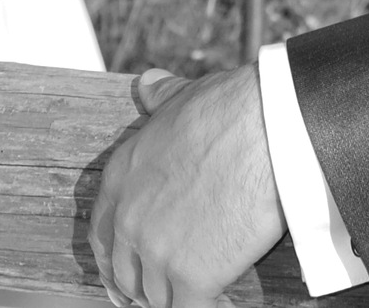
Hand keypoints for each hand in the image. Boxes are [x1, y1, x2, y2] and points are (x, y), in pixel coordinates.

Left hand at [91, 64, 284, 307]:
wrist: (267, 130)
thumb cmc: (232, 108)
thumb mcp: (184, 98)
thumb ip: (161, 98)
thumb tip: (149, 83)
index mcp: (121, 177)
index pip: (101, 233)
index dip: (111, 259)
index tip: (121, 276)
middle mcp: (130, 219)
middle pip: (126, 272)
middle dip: (140, 287)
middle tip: (158, 295)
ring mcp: (158, 252)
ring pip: (156, 297)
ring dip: (173, 299)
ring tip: (191, 297)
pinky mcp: (192, 276)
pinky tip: (220, 305)